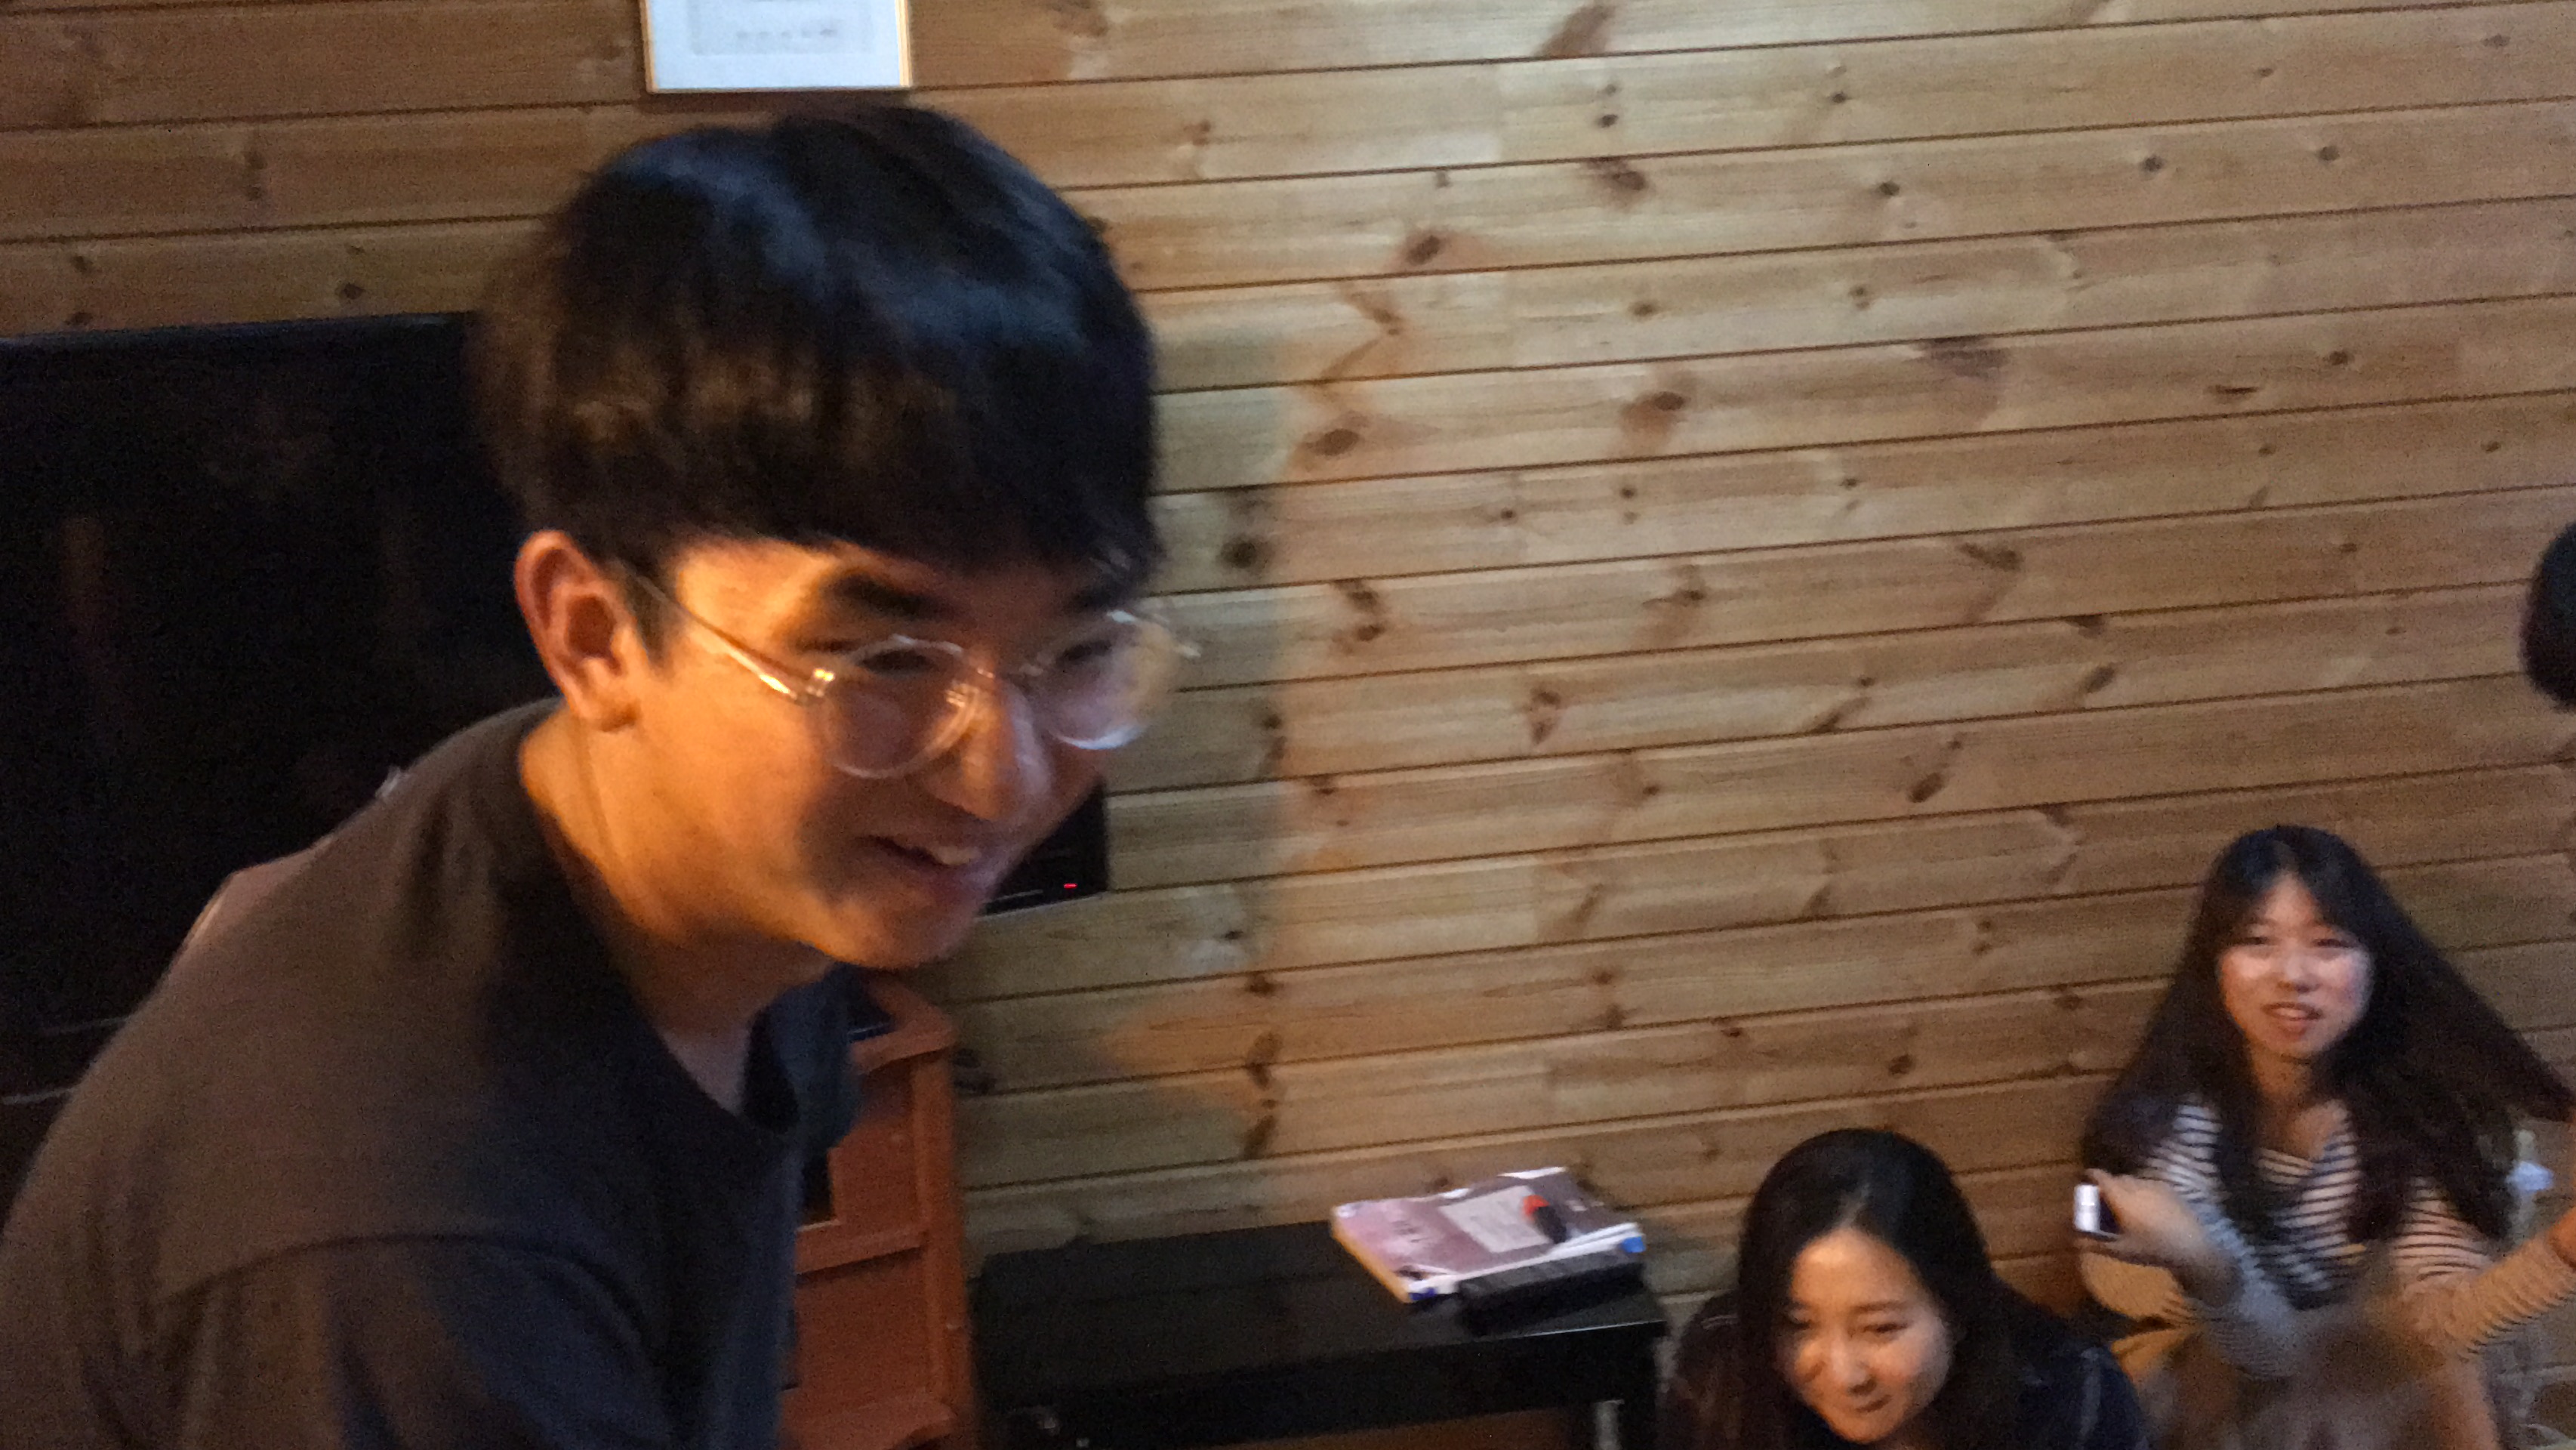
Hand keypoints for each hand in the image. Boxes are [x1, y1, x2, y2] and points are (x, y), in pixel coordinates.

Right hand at [2084, 1171, 2237, 1303]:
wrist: (2191, 1247)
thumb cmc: (2152, 1249)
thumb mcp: (2121, 1251)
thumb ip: (2096, 1245)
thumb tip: (2074, 1243)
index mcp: (2122, 1198)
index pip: (2102, 1177)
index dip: (2092, 1175)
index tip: (2086, 1178)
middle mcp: (2137, 1187)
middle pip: (2118, 1178)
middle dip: (2109, 1185)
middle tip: (2107, 1199)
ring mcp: (2156, 1187)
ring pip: (2135, 1180)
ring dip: (2127, 1187)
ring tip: (2129, 1204)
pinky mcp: (2171, 1191)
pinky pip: (2151, 1184)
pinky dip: (2143, 1190)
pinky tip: (2149, 1207)